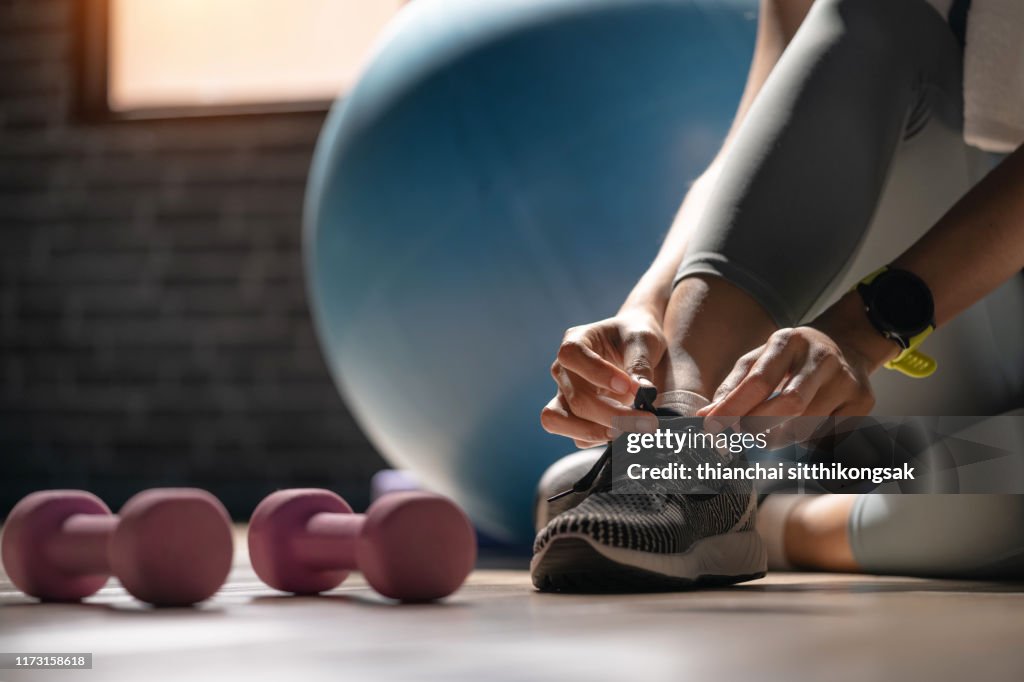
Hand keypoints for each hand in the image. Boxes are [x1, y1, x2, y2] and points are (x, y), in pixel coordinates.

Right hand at [541, 309, 664, 447]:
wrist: (634, 347)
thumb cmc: (635, 337)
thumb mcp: (643, 340)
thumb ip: (640, 363)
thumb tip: (643, 393)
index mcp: (575, 342)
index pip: (573, 356)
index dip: (598, 374)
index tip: (629, 386)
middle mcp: (563, 370)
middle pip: (575, 397)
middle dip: (612, 414)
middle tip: (647, 422)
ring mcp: (564, 395)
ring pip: (560, 421)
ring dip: (596, 432)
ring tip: (628, 433)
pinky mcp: (573, 416)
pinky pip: (576, 436)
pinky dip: (598, 439)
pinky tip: (623, 433)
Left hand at [696, 326, 876, 422]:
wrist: (846, 346)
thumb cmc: (791, 359)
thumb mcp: (760, 360)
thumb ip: (734, 387)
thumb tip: (706, 415)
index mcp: (788, 341)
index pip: (758, 380)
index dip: (733, 407)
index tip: (711, 426)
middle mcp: (821, 357)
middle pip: (790, 404)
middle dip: (760, 426)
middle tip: (744, 433)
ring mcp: (847, 378)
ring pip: (809, 425)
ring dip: (782, 437)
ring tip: (772, 430)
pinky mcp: (864, 400)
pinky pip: (829, 435)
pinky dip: (808, 440)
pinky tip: (804, 427)